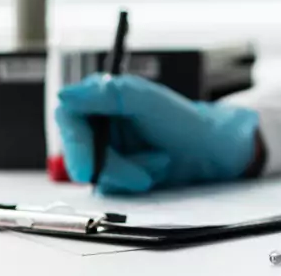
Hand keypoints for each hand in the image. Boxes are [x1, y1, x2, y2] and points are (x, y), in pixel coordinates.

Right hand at [56, 74, 261, 194]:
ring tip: (160, 162)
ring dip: (129, 172)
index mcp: (104, 96)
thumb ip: (110, 94)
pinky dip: (133, 181)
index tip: (88, 170)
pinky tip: (156, 171)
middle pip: (80, 150)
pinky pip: (109, 186)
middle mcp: (101, 120)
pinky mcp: (115, 170)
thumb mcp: (149, 102)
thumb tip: (66, 93)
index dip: (75, 144)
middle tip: (142, 176)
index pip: (69, 115)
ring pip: (94, 171)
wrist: (213, 151)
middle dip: (114, 166)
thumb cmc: (186, 122)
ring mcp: (106, 147)